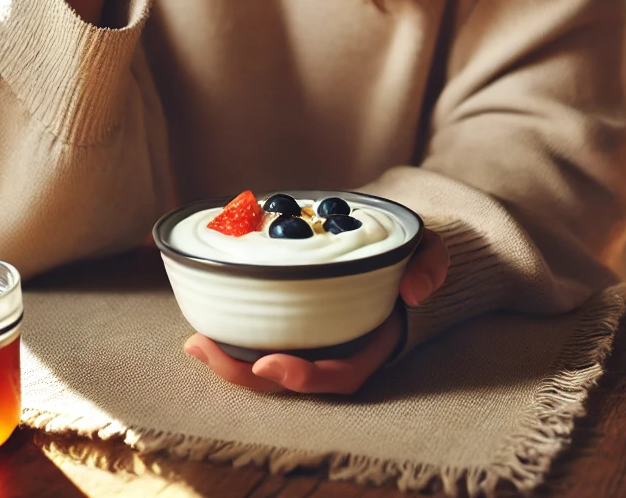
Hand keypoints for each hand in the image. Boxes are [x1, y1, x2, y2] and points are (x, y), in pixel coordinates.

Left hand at [184, 227, 448, 394]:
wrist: (399, 245)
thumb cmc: (412, 255)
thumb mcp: (432, 253)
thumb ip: (431, 267)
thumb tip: (414, 292)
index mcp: (370, 342)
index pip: (339, 375)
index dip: (304, 377)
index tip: (268, 364)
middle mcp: (337, 348)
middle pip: (289, 379)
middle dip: (242, 373)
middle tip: (202, 346)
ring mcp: (313, 337)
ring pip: (266, 364)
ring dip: (228, 359)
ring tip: (194, 341)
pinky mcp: (292, 319)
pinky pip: (260, 335)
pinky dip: (232, 333)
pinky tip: (204, 321)